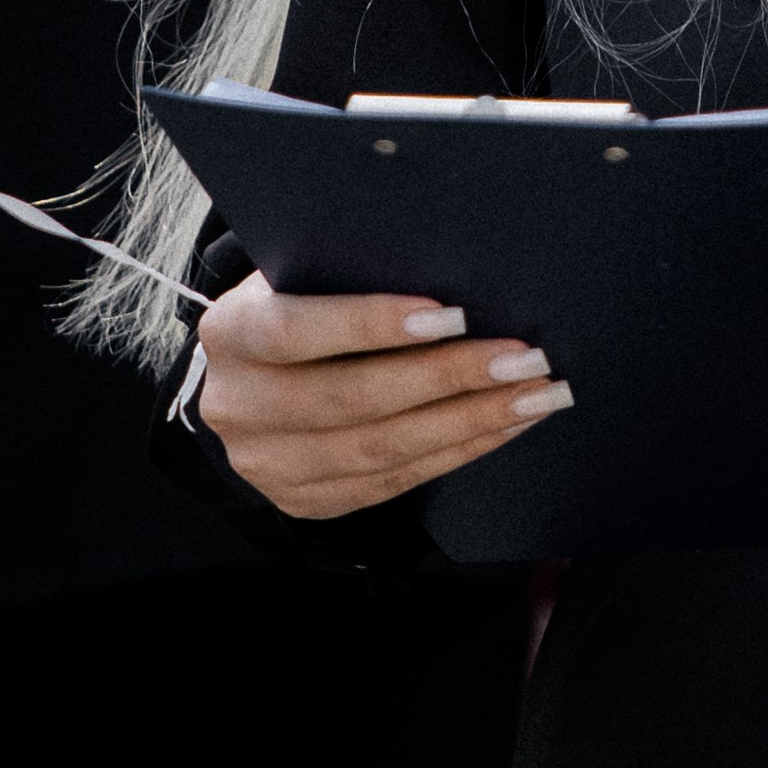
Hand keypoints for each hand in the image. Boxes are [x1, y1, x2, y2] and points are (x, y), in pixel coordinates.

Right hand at [195, 276, 572, 520]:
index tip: (454, 314)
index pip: (297, 330)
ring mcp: (269, 465)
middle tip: (525, 357)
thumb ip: (349, 272)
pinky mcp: (306, 501)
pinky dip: (461, 450)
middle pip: (352, 399)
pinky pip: (396, 481)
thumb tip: (450, 267)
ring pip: (382, 449)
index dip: (373, 323)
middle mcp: (239, 406)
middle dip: (450, 377)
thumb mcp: (300, 275)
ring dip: (473, 420)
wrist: (250, 380)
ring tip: (537, 393)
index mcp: (230, 334)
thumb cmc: (297, 305)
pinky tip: (507, 423)